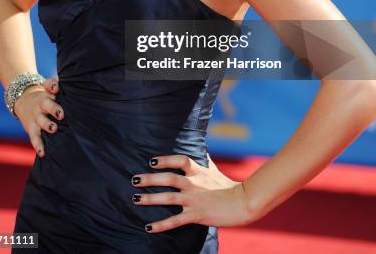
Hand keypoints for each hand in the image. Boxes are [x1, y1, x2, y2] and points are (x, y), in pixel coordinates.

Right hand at [14, 76, 63, 157]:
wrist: (23, 100)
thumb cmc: (44, 95)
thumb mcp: (48, 88)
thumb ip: (55, 85)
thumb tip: (62, 85)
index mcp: (47, 93)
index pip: (49, 85)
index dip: (52, 86)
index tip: (56, 89)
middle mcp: (40, 104)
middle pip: (46, 104)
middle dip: (53, 109)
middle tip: (61, 114)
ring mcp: (35, 117)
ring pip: (40, 121)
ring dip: (47, 125)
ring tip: (54, 129)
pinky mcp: (31, 128)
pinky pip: (34, 138)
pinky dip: (38, 146)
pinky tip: (43, 153)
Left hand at [130, 153, 252, 231]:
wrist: (243, 203)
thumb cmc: (229, 186)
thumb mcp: (215, 171)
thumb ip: (206, 161)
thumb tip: (203, 150)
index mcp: (198, 171)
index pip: (179, 160)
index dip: (164, 160)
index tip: (151, 162)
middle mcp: (194, 183)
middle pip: (168, 178)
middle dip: (150, 178)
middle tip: (134, 179)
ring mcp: (194, 199)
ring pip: (168, 197)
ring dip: (150, 198)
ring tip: (135, 199)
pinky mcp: (196, 215)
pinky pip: (175, 220)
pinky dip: (161, 225)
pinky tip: (148, 227)